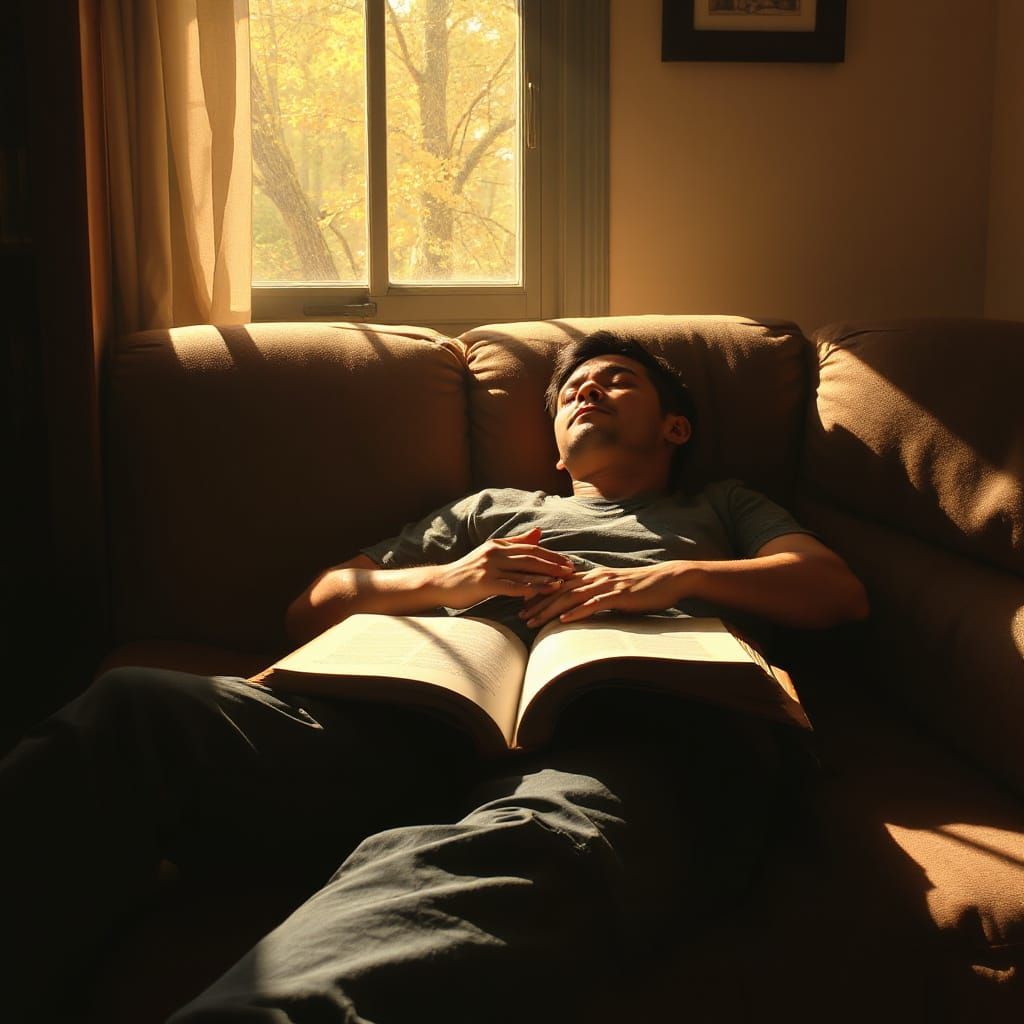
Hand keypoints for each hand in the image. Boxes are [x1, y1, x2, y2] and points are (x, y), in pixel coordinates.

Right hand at [432, 527, 575, 608]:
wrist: (441, 583)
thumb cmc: (468, 572)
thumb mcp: (491, 553)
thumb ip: (514, 544)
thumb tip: (539, 532)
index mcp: (498, 545)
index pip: (531, 548)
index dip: (551, 555)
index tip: (568, 561)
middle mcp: (495, 553)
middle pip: (531, 557)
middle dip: (553, 563)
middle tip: (572, 570)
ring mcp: (489, 568)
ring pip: (524, 570)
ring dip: (546, 576)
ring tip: (563, 581)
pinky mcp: (485, 583)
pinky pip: (512, 586)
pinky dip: (529, 589)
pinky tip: (542, 592)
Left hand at [518, 561, 691, 627]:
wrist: (670, 580)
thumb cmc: (644, 588)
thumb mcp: (616, 590)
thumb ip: (598, 596)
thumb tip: (582, 607)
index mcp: (594, 576)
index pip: (560, 583)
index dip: (540, 592)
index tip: (522, 603)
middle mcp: (596, 578)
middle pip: (560, 590)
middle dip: (538, 603)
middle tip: (519, 616)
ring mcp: (607, 586)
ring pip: (572, 597)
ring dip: (550, 610)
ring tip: (533, 621)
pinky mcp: (619, 596)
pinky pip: (594, 605)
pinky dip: (577, 612)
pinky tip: (564, 621)